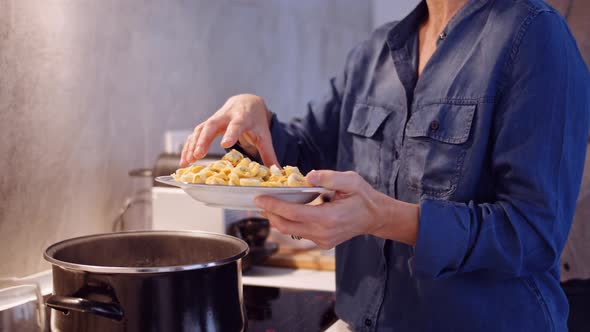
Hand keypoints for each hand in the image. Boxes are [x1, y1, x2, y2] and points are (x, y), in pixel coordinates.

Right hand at [180, 94, 277, 166]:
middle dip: (204, 140)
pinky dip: (189, 146)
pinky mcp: (207, 124)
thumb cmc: (256, 121)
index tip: (225, 144)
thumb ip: (269, 154)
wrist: (246, 103)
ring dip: (192, 145)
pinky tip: (185, 160)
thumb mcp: (264, 136)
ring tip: (186, 162)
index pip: (236, 125)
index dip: (231, 133)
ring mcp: (214, 119)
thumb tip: (277, 172)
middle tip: (198, 155)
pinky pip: (195, 134)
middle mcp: (226, 116)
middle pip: (212, 125)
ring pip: (200, 130)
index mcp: (242, 118)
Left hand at [254, 170, 419, 248]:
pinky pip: (300, 234)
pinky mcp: (323, 243)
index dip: (272, 205)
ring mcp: (322, 241)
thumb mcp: (350, 180)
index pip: (291, 213)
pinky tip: (287, 212)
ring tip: (270, 205)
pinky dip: (290, 223)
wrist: (376, 217)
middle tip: (260, 201)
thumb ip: (329, 177)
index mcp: (327, 218)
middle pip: (286, 226)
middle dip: (270, 213)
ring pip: (291, 232)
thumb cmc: (364, 197)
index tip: (259, 198)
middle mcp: (322, 233)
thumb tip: (308, 176)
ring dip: (278, 219)